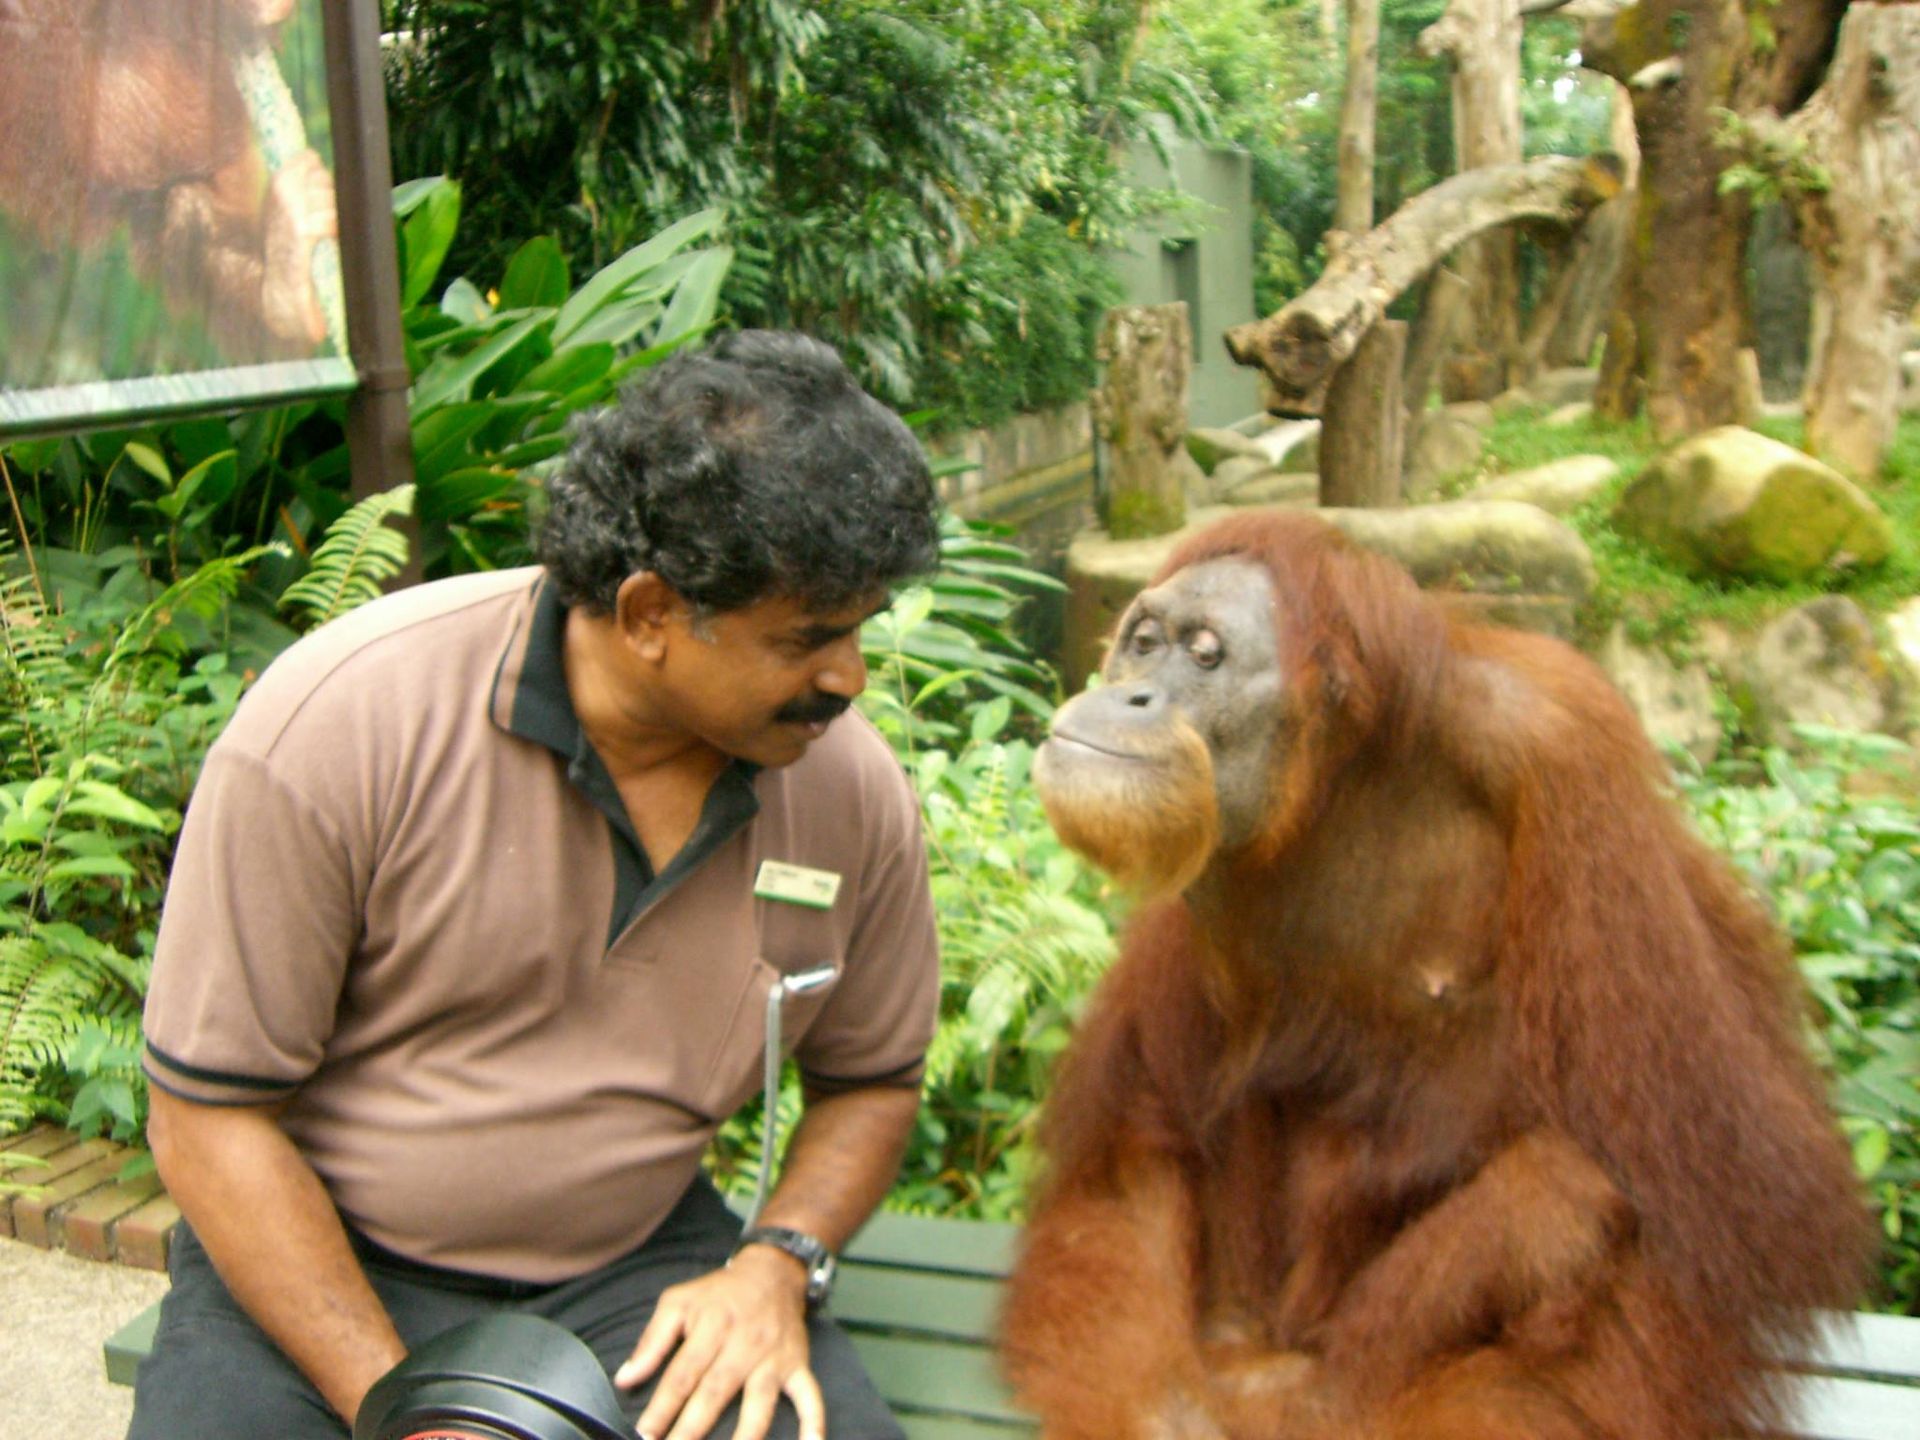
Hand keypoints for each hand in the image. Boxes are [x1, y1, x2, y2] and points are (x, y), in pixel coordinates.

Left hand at [615, 1249, 824, 1439]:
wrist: (773, 1272)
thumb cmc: (719, 1293)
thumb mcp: (678, 1301)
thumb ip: (652, 1341)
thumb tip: (625, 1378)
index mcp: (712, 1326)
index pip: (683, 1374)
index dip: (662, 1407)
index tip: (644, 1435)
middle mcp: (744, 1343)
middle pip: (716, 1392)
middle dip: (691, 1429)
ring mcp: (774, 1357)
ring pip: (759, 1402)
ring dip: (744, 1436)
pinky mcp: (797, 1365)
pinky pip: (810, 1396)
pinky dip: (814, 1421)